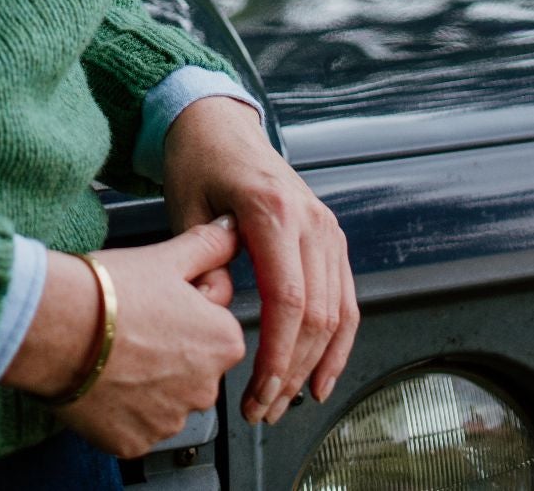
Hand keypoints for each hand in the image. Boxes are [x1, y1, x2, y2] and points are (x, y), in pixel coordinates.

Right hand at [1, 218, 246, 456]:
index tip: (156, 299)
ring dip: (147, 381)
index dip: (185, 308)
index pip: (216, 326)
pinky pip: (134, 424)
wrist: (56, 326)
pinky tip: (101, 378)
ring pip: (164, 398)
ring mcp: (169, 421)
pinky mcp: (134, 443)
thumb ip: (208, 245)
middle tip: (131, 323)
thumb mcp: (166, 256)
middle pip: (193, 366)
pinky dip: (121, 407)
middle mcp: (206, 389)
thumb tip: (231, 231)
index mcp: (222, 342)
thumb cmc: (110, 290)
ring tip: (113, 350)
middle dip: (170, 350)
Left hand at [161, 93, 359, 425]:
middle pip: (316, 315)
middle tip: (262, 409)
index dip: (278, 355)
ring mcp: (326, 227)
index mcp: (273, 209)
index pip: (289, 300)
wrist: (218, 123)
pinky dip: (339, 342)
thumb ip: (204, 263)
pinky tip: (321, 376)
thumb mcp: (186, 207)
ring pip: (338, 313)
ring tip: (287, 403)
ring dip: (316, 365)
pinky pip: (347, 298)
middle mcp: (310, 219)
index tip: (259, 390)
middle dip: (292, 371)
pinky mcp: (330, 236)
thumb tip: (220, 311)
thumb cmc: (197, 160)